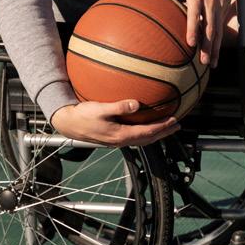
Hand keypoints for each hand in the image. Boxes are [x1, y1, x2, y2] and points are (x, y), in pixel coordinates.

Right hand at [50, 100, 180, 146]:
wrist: (68, 123)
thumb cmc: (82, 115)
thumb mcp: (100, 109)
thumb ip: (118, 107)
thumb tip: (136, 103)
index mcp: (120, 135)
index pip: (147, 133)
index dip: (162, 128)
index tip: (174, 121)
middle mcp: (120, 141)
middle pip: (147, 139)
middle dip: (163, 132)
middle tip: (177, 126)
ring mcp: (116, 141)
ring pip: (142, 139)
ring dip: (155, 134)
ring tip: (166, 127)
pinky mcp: (113, 138)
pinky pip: (134, 137)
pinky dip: (145, 132)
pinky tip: (145, 126)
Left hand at [143, 0, 238, 67]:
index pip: (194, 15)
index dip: (193, 30)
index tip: (190, 43)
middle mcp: (209, 2)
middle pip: (209, 28)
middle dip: (207, 46)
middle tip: (204, 61)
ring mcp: (219, 6)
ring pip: (218, 30)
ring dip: (215, 48)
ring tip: (212, 63)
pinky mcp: (225, 7)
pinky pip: (221, 26)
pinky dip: (220, 40)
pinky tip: (216, 52)